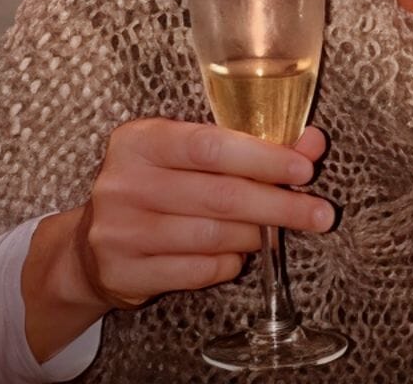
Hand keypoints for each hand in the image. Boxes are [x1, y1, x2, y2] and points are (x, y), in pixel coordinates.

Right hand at [23, 118, 334, 359]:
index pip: (211, 146)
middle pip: (219, 195)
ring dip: (257, 235)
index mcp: (141, 139)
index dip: (263, 158)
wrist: (91, 243)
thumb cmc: (157, 184)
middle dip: (279, 205)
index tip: (305, 169)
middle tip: (320, 213)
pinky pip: (197, 271)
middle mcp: (124, 182)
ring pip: (212, 236)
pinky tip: (241, 254)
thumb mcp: (192, 152)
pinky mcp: (124, 273)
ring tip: (279, 232)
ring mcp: (120, 231)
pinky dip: (229, 263)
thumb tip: (311, 142)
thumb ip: (251, 144)